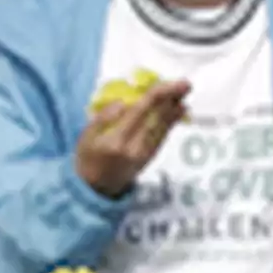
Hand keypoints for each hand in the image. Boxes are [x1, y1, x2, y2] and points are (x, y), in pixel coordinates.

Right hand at [76, 77, 190, 197]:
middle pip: (156, 118)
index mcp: (116, 140)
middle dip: (172, 100)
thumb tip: (121, 103)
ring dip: (175, 108)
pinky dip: (172, 122)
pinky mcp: (150, 158)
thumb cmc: (88, 157)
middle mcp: (134, 147)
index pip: (140, 111)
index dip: (157, 96)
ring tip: (184, 93)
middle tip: (186, 84)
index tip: (170, 84)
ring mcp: (144, 154)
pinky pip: (162, 136)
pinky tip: (179, 111)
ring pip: (162, 127)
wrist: (96, 189)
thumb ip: (102, 118)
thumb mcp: (86, 136)